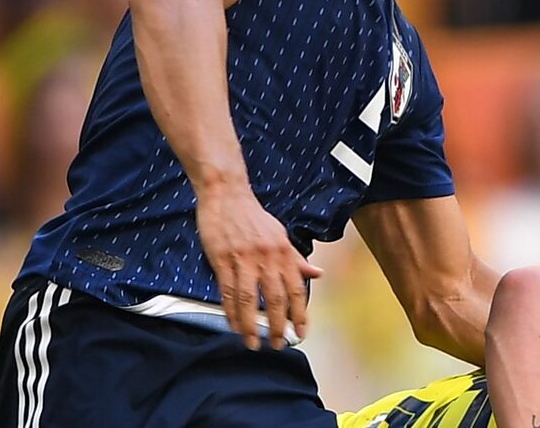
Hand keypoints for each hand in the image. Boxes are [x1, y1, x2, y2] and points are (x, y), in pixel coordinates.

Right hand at [195, 182, 322, 349]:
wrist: (226, 194)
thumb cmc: (253, 217)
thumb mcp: (280, 235)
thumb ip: (296, 258)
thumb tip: (317, 274)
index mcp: (283, 251)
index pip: (296, 289)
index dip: (300, 313)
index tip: (301, 332)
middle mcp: (267, 257)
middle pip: (275, 299)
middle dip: (277, 326)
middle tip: (277, 344)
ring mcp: (244, 260)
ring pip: (250, 301)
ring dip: (251, 326)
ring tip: (253, 343)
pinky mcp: (222, 260)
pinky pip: (228, 292)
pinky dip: (231, 313)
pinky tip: (234, 325)